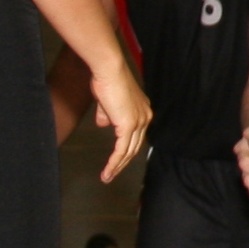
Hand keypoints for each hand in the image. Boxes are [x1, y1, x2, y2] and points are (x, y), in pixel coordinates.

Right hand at [87, 60, 150, 184]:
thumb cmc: (106, 80)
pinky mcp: (128, 126)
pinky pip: (121, 150)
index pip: (136, 136)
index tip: (117, 160)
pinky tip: (106, 172)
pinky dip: (114, 163)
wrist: (109, 70)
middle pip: (135, 147)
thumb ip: (107, 114)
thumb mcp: (107, 101)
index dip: (126, 149)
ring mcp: (139, 122)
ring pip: (128, 152)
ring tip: (107, 177)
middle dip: (123, 163)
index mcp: (143, 111)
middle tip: (111, 174)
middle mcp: (145, 117)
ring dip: (117, 167)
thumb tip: (103, 125)